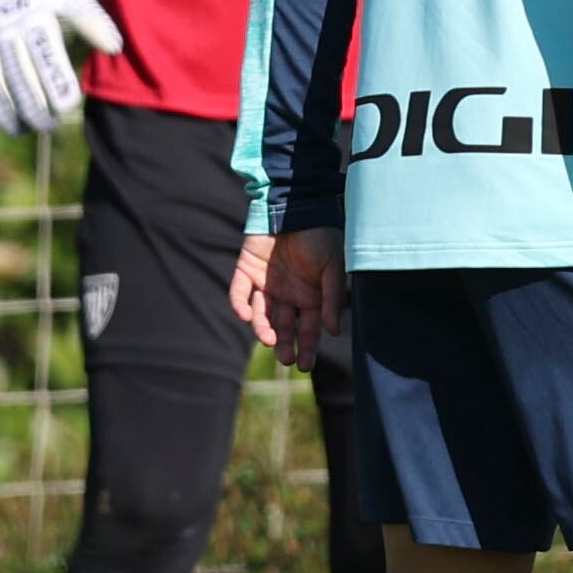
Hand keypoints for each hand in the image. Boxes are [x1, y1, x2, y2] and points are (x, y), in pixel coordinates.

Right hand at [0, 0, 118, 131]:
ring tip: (26, 129)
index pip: (44, 52)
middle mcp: (5, 26)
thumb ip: (93, 20)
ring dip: (8, 108)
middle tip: (50, 125)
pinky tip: (2, 121)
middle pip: (17, 72)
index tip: (68, 105)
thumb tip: (115, 47)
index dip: (55, 79)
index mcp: (33, 14)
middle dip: (32, 102)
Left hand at [236, 226, 342, 362]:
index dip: (308, 346)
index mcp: (311, 295)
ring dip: (263, 329)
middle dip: (285, 344)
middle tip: (287, 359)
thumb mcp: (333, 268)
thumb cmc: (322, 236)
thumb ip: (331, 299)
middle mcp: (288, 293)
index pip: (309, 327)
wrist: (297, 206)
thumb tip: (333, 332)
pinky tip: (246, 315)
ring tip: (270, 340)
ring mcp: (266, 283)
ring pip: (261, 314)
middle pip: (284, 326)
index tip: (305, 366)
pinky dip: (240, 304)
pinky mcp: (245, 270)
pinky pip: (239, 292)